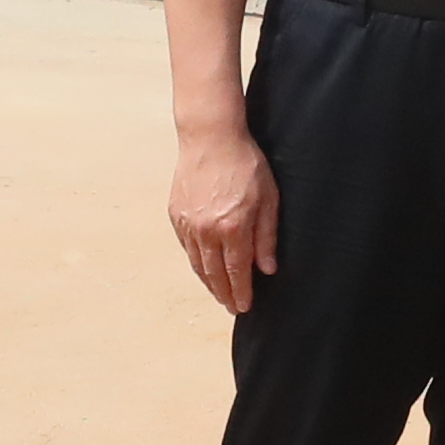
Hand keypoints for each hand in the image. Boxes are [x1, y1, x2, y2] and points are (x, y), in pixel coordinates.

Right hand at [169, 124, 282, 315]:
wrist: (211, 137)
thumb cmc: (245, 163)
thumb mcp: (268, 199)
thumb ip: (266, 237)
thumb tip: (267, 269)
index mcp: (232, 228)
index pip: (236, 272)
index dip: (241, 292)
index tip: (244, 307)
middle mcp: (206, 230)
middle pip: (214, 274)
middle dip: (224, 294)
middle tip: (232, 307)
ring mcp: (188, 223)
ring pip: (197, 264)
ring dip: (209, 282)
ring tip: (219, 293)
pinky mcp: (176, 214)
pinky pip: (187, 247)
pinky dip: (196, 261)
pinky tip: (204, 267)